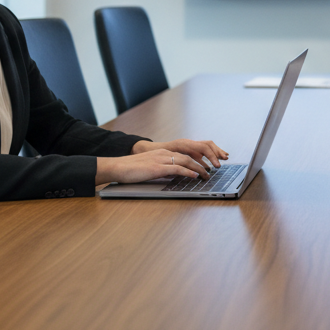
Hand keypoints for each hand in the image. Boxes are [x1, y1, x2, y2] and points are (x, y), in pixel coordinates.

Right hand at [96, 149, 212, 186]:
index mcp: (162, 152)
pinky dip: (188, 172)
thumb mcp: (150, 167)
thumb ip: (162, 169)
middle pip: (189, 156)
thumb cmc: (131, 169)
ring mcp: (161, 160)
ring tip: (206, 175)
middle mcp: (164, 153)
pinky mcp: (158, 168)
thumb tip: (172, 175)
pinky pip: (177, 168)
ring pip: (186, 161)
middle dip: (202, 163)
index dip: (196, 160)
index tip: (205, 166)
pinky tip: (195, 176)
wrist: (118, 166)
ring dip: (199, 168)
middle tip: (210, 171)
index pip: (184, 154)